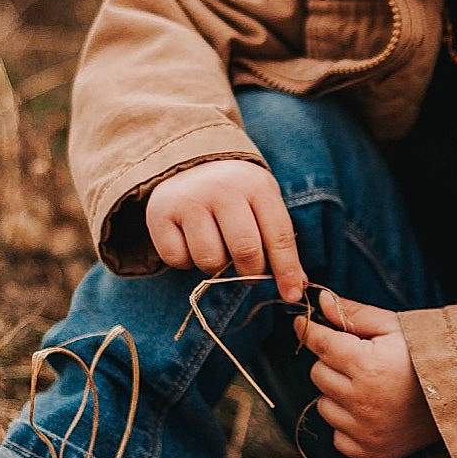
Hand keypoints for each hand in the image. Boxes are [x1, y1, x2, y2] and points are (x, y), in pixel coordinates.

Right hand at [144, 159, 306, 302]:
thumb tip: (296, 286)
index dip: (287, 270)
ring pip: (210, 260)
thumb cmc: (236, 194)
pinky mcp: (160, 213)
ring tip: (216, 247)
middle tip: (248, 272)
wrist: (189, 162)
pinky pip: (177, 259)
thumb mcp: (262, 204)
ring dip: (216, 267)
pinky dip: (186, 261)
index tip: (292, 295)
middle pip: (245, 251)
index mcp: (256, 186)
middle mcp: (222, 189)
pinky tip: (190, 241)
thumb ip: (278, 241)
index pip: (279, 235)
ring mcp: (189, 200)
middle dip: (250, 272)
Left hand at [299, 290, 438, 457]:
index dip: (310, 331)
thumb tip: (323, 301)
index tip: (303, 325)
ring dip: (337, 394)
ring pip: (323, 405)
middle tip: (356, 358)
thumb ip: (355, 315)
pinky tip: (370, 410)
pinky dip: (347, 423)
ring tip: (367, 386)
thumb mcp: (395, 327)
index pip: (320, 344)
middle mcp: (363, 401)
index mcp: (368, 366)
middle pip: (317, 374)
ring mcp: (366, 430)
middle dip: (331, 362)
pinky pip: (337, 436)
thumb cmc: (428, 356)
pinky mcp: (371, 451)